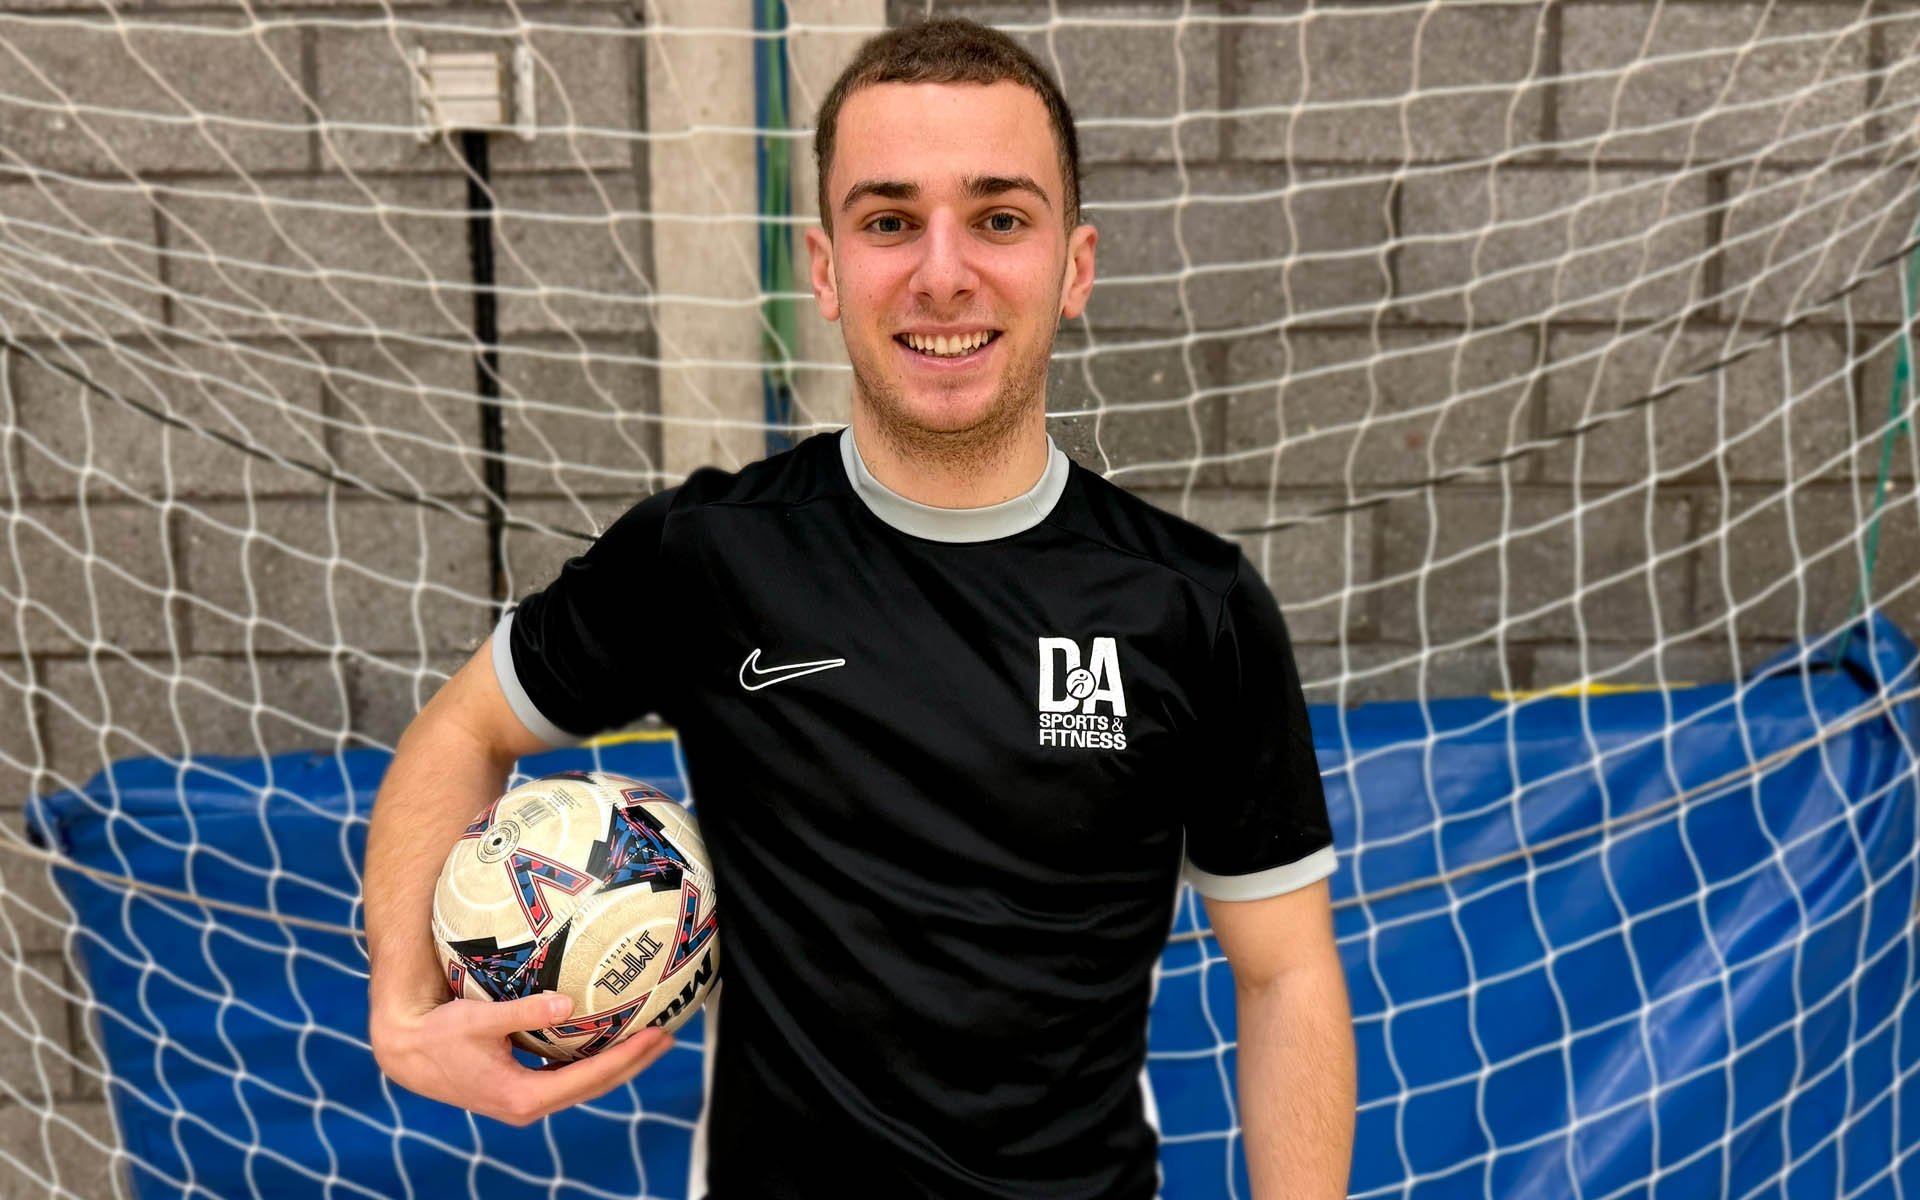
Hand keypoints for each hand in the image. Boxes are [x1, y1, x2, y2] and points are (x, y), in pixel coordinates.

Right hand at [371, 992, 674, 1125]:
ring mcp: (526, 1099)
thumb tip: (566, 1002)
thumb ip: (522, 1013)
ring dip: (619, 1062)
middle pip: (596, 1085)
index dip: (627, 1058)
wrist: (406, 1053)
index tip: (657, 1036)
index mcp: (522, 1096)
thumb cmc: (438, 1034)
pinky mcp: (522, 1088)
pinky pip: (568, 1074)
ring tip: (651, 1037)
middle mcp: (529, 1104)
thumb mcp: (477, 1020)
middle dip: (634, 1062)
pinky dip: (593, 1059)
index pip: (589, 1078)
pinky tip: (611, 1038)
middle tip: (668, 1035)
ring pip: (584, 1082)